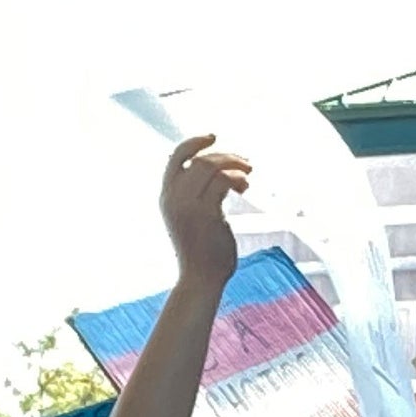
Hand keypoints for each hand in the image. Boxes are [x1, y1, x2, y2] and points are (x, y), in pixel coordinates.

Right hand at [158, 134, 250, 286]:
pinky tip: (245, 187)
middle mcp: (173, 198)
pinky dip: (237, 178)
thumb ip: (196, 196)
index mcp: (167, 198)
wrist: (200, 279)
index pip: (175, 157)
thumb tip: (218, 174)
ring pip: (211, 166)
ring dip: (235, 164)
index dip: (194, 142)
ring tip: (249, 175)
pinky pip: (223, 181)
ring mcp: (188, 206)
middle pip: (199, 159)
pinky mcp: (206, 213)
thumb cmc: (201, 251)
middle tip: (246, 163)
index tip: (213, 137)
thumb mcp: (192, 218)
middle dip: (226, 155)